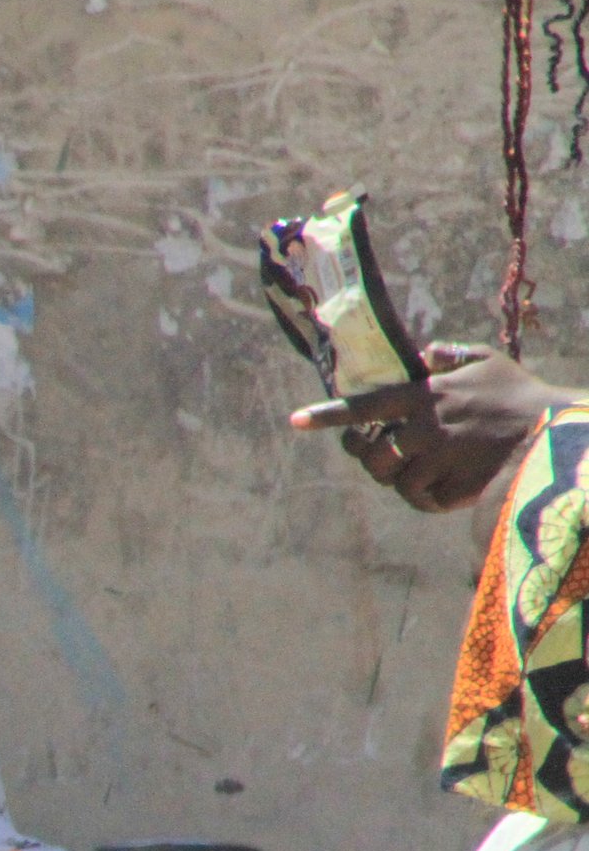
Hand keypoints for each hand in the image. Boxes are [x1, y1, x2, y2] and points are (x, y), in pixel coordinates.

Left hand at [288, 343, 578, 514]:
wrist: (555, 432)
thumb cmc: (521, 395)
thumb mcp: (487, 361)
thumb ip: (450, 354)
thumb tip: (423, 351)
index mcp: (425, 395)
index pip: (365, 405)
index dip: (328, 415)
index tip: (296, 420)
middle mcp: (424, 427)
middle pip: (371, 454)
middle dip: (372, 459)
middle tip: (385, 456)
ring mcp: (435, 459)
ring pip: (395, 479)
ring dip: (404, 479)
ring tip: (426, 470)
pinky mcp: (451, 487)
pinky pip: (420, 499)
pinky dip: (427, 497)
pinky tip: (444, 488)